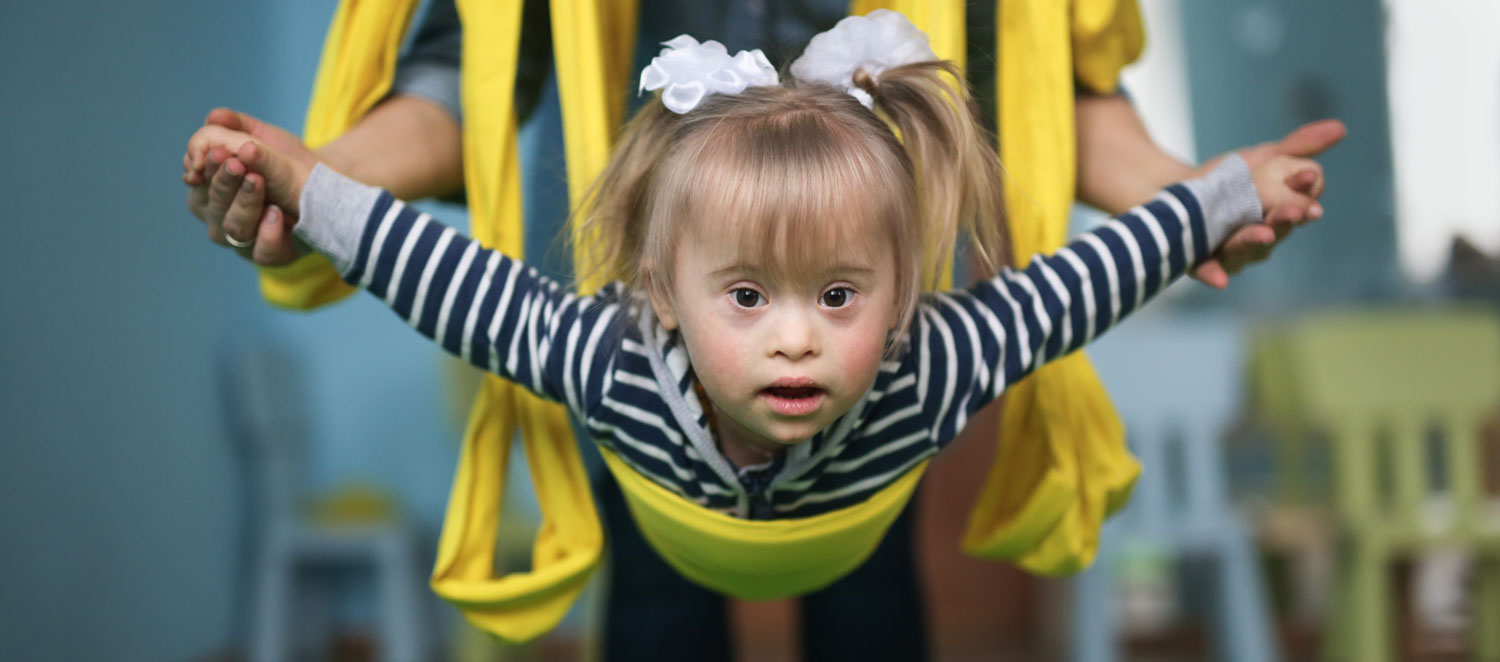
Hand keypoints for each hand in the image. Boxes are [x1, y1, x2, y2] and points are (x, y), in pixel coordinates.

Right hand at [182, 109, 318, 264]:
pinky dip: (267, 234)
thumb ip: (239, 127)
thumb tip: (213, 116)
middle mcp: (222, 219)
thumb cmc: (289, 164)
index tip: (218, 152)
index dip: (205, 169)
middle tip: (238, 163)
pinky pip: (262, 254)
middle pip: (212, 206)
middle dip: (224, 182)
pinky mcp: (273, 255)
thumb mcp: (267, 139)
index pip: (198, 183)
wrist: (329, 187)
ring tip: (259, 181)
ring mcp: (246, 241)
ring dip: (244, 204)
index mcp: (213, 191)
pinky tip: (276, 214)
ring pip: (233, 230)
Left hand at [1191, 119, 1345, 288]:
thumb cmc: (1227, 180)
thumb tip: (1341, 128)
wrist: (1175, 192)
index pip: (1299, 206)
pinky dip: (1215, 275)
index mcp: (1279, 214)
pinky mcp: (1200, 263)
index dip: (1303, 194)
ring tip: (1264, 233)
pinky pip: (1208, 272)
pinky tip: (1221, 281)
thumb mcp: (1262, 159)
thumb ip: (1297, 148)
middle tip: (1295, 211)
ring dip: (1254, 242)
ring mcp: (1230, 252)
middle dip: (1284, 220)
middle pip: (1276, 231)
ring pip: (1245, 251)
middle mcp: (1259, 238)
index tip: (1307, 177)